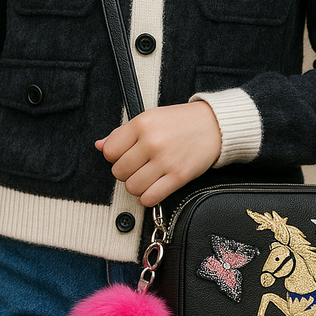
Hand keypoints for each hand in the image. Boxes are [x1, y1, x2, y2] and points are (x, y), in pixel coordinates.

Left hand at [95, 101, 220, 205]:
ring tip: (146, 177)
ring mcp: (165, 160)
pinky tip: (153, 188)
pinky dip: (147, 197)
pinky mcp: (178, 176)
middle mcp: (151, 142)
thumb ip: (122, 133)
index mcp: (141, 124)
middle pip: (119, 172)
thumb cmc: (181, 121)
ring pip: (132, 187)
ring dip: (136, 186)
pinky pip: (150, 198)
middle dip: (126, 172)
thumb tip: (100, 145)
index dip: (115, 157)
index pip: (109, 152)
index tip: (125, 155)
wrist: (215, 125)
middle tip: (138, 166)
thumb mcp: (150, 118)